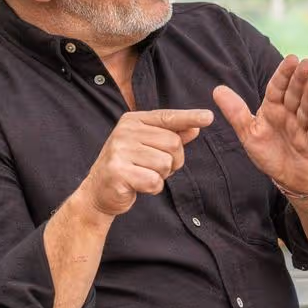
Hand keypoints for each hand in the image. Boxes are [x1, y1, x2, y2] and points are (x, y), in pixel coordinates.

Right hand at [79, 109, 213, 216]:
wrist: (98, 191)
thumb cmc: (128, 166)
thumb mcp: (149, 147)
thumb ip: (171, 136)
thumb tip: (196, 128)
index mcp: (133, 121)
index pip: (167, 117)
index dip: (189, 117)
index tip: (209, 117)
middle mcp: (125, 131)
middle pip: (173, 143)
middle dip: (173, 161)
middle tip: (154, 167)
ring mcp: (119, 150)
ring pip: (165, 163)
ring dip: (161, 175)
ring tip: (143, 175)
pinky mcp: (118, 172)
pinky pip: (154, 180)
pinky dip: (152, 187)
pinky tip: (138, 186)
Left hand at [212, 55, 307, 193]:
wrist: (290, 177)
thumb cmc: (270, 152)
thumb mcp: (249, 133)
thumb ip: (235, 112)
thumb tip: (217, 89)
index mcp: (273, 109)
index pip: (277, 88)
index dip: (283, 74)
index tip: (291, 58)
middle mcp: (290, 114)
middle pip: (294, 94)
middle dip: (300, 79)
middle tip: (307, 63)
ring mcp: (303, 128)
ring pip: (306, 109)